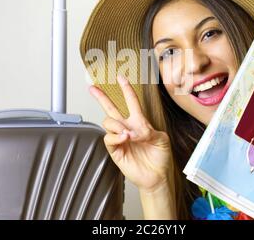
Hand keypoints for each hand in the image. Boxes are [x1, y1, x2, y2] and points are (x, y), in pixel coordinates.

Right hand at [88, 75, 172, 192]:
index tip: (121, 78)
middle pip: (110, 109)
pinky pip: (108, 138)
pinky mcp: (115, 150)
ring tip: (127, 134)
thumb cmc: (160, 157)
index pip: (131, 102)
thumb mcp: (161, 138)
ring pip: (108, 122)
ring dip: (117, 125)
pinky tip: (125, 138)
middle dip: (101, 97)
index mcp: (139, 122)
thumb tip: (133, 130)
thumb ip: (149, 130)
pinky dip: (116, 136)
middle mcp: (127, 128)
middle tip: (92, 88)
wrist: (157, 176)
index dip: (126, 89)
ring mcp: (120, 139)